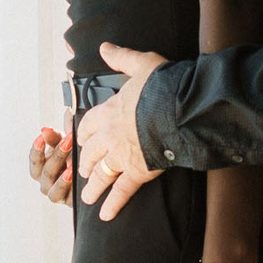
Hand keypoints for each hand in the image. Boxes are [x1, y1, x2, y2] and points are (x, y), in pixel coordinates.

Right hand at [27, 125, 73, 204]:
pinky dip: (73, 191)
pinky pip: (69, 199)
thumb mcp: (64, 143)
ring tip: (71, 169)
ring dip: (62, 179)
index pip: (34, 160)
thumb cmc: (72, 154)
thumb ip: (54, 137)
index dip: (37, 149)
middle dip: (57, 155)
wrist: (91, 171)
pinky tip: (80, 181)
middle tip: (69, 141)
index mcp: (40, 168)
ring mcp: (56, 194)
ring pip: (54, 190)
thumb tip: (44, 129)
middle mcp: (45, 183)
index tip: (41, 137)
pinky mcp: (70, 203)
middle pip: (46, 172)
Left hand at [74, 42, 167, 219]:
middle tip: (83, 170)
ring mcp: (122, 155)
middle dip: (86, 162)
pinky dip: (112, 204)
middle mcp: (110, 135)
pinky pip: (121, 191)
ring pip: (101, 173)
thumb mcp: (141, 63)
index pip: (88, 125)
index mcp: (109, 110)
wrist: (180, 109)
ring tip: (87, 196)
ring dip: (93, 186)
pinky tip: (105, 215)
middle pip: (90, 152)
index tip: (81, 140)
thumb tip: (104, 47)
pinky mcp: (138, 171)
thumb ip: (122, 57)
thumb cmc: (162, 84)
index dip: (84, 133)